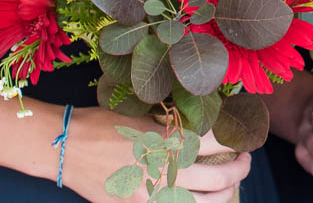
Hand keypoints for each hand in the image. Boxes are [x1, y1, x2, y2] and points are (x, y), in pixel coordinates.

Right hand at [62, 109, 250, 202]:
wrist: (66, 147)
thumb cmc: (104, 125)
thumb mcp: (145, 118)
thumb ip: (176, 127)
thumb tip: (207, 125)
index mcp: (169, 140)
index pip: (218, 140)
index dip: (236, 137)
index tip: (243, 134)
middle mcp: (165, 169)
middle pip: (220, 176)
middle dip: (240, 168)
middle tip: (245, 160)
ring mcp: (152, 194)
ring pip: (205, 202)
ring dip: (225, 193)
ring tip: (231, 185)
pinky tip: (201, 200)